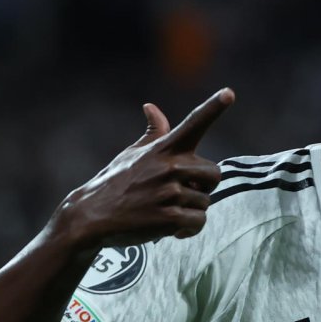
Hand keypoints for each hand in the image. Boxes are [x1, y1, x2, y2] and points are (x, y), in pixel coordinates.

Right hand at [54, 88, 235, 249]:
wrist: (91, 216)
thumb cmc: (115, 182)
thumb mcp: (132, 154)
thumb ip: (154, 134)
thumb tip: (151, 107)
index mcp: (163, 149)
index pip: (193, 123)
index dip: (213, 107)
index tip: (229, 93)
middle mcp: (168, 167)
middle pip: (214, 173)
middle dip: (203, 186)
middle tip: (183, 193)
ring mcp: (168, 192)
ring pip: (205, 202)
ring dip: (191, 210)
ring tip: (168, 210)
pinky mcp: (168, 218)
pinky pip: (198, 222)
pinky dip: (189, 228)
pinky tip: (172, 229)